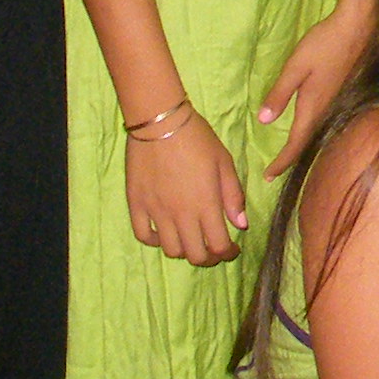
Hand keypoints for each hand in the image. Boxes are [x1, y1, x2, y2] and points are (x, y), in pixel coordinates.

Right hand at [126, 101, 247, 260]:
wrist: (160, 121)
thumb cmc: (197, 138)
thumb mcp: (224, 162)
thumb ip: (233, 196)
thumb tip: (242, 224)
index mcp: (206, 205)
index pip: (218, 246)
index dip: (227, 254)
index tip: (232, 250)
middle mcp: (181, 214)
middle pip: (195, 255)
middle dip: (208, 257)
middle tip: (212, 249)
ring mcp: (156, 212)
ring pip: (170, 250)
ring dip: (183, 250)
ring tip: (190, 239)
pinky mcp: (137, 205)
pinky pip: (143, 236)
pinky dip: (155, 241)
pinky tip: (163, 232)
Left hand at [258, 12, 361, 176]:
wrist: (357, 27)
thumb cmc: (324, 44)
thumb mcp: (295, 67)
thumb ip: (280, 94)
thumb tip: (263, 121)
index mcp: (313, 106)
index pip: (295, 143)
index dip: (282, 161)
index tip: (267, 176)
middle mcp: (325, 109)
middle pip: (306, 142)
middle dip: (289, 159)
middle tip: (273, 172)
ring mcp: (334, 100)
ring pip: (314, 132)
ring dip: (299, 146)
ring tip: (286, 155)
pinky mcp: (338, 91)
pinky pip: (321, 121)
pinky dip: (308, 132)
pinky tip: (305, 127)